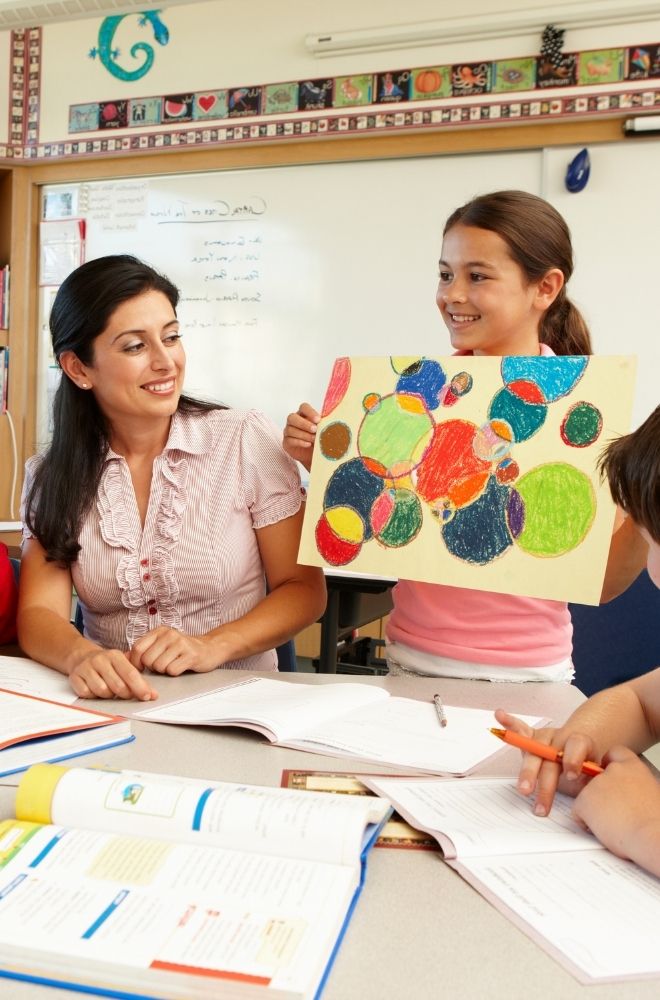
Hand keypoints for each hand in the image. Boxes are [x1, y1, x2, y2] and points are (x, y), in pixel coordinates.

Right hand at [69, 647, 157, 700]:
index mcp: (114, 655)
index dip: (140, 687)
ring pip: (102, 691)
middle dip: (126, 694)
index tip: (148, 696)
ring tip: (109, 690)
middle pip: (118, 685)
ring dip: (108, 696)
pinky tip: (95, 690)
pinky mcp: (75, 677)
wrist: (80, 656)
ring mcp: (86, 668)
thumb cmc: (106, 663)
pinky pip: (87, 694)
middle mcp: (100, 660)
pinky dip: (93, 696)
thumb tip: (152, 694)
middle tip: (128, 695)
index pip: (130, 673)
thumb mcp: (121, 663)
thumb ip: (136, 676)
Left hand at [129, 627, 219, 675]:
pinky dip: (175, 673)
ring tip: (173, 664)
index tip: (141, 668)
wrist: (209, 648)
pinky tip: (181, 666)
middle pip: (147, 660)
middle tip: (162, 665)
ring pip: (159, 666)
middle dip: (152, 668)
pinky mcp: (191, 655)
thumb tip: (121, 657)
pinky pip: (172, 670)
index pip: (138, 647)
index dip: (135, 662)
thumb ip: (144, 649)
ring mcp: (181, 644)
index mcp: (160, 631)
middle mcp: (169, 634)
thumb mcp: (162, 644)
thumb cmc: (182, 650)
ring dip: (164, 671)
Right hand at [283, 402, 319, 471]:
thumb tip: (332, 424)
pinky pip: (290, 440)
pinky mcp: (287, 441)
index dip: (310, 412)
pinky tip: (308, 444)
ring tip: (314, 439)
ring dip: (303, 434)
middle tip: (315, 429)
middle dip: (304, 424)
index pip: (304, 407)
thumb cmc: (318, 438)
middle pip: (292, 417)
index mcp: (304, 414)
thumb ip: (325, 425)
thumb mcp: (323, 430)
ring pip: (290, 429)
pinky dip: (300, 442)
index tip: (318, 420)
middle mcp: (294, 421)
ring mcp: (288, 431)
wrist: (312, 453)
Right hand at [494, 709, 594, 814]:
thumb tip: (585, 797)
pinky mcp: (532, 736)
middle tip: (541, 804)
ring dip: (527, 772)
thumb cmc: (587, 765)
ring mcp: (545, 736)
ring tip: (523, 789)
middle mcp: (560, 737)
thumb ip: (590, 781)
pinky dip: (509, 723)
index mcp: (581, 742)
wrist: (584, 745)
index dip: (573, 759)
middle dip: (544, 780)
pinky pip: (520, 729)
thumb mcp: (595, 774)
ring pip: (533, 751)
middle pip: (550, 756)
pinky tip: (500, 715)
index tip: (572, 775)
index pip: (577, 745)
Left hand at [573, 746, 659, 866]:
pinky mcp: (583, 800)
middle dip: (600, 794)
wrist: (650, 836)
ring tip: (614, 824)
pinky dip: (586, 822)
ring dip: (595, 810)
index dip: (609, 763)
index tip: (608, 772)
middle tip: (613, 811)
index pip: (616, 753)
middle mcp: (613, 771)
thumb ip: (636, 787)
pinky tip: (603, 830)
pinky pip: (578, 812)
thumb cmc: (655, 823)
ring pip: (587, 797)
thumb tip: (632, 794)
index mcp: (634, 767)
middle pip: (597, 778)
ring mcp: (596, 784)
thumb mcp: (652, 794)